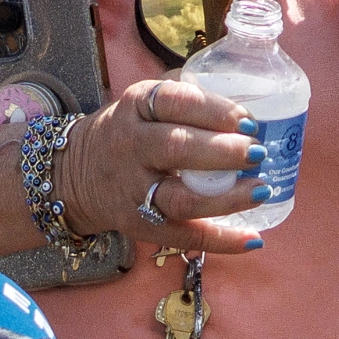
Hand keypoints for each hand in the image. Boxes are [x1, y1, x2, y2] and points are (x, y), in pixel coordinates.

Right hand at [56, 77, 266, 251]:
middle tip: (258, 153)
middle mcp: (131, 146)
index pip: (176, 102)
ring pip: (180, 199)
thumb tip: (249, 109)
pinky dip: (220, 241)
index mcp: (137, 106)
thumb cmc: (131, 129)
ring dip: (226, 199)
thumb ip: (188, 97)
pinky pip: (183, 237)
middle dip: (222, 152)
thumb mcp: (145, 99)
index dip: (215, 111)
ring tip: (261, 191)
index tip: (249, 122)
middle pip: (176, 149)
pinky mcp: (138, 225)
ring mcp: (134, 190)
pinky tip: (252, 238)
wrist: (77, 171)